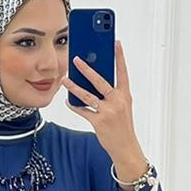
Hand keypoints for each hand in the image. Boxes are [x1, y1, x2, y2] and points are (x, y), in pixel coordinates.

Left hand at [63, 37, 144, 176]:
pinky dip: (74, 105)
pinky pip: (83, 111)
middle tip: (76, 59)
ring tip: (65, 80)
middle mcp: (117, 102)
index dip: (120, 58)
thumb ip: (112, 94)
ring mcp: (107, 112)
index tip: (116, 43)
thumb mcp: (122, 107)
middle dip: (87, 69)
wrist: (125, 147)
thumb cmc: (123, 125)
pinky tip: (68, 101)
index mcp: (125, 95)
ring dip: (74, 87)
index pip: (123, 73)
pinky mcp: (98, 122)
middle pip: (100, 81)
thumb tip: (95, 81)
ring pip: (87, 95)